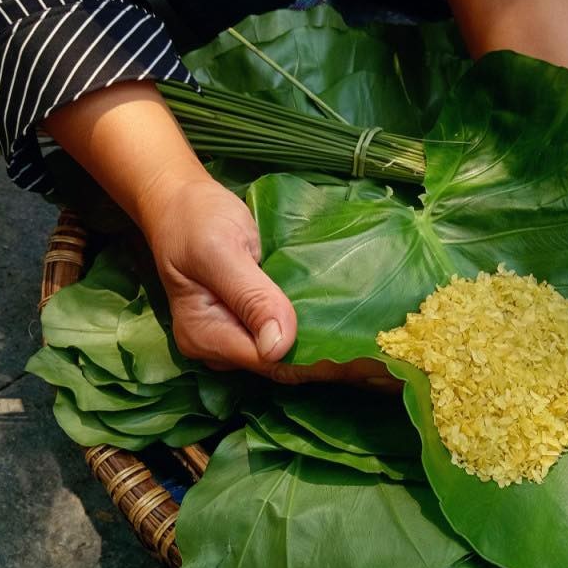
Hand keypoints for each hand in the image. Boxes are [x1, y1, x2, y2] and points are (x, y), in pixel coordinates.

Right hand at [140, 177, 388, 384]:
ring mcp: (233, 336)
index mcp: (207, 336)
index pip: (273, 364)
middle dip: (333, 365)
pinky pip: (286, 335)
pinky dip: (318, 336)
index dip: (320, 364)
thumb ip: (251, 297)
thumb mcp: (221, 251)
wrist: (177, 200)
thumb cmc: (195, 219)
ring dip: (330, 354)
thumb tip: (280, 347)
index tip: (369, 360)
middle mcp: (219, 347)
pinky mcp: (247, 321)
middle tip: (390, 362)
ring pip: (288, 356)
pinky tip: (353, 335)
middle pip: (283, 367)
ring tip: (382, 355)